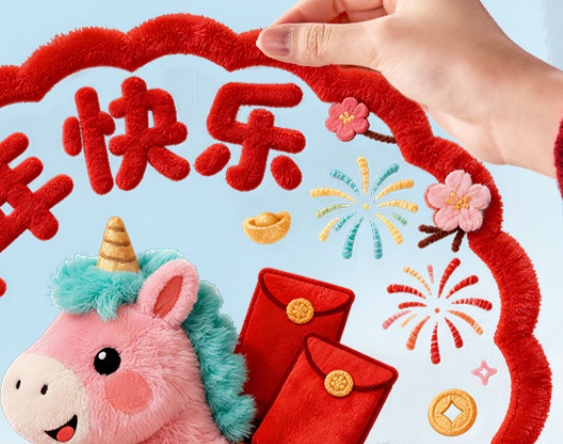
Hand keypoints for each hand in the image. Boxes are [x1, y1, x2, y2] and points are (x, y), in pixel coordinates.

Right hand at [257, 0, 562, 175]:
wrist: (503, 109)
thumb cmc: (454, 63)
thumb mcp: (381, 45)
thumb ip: (323, 44)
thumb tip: (272, 42)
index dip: (298, 18)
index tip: (265, 42)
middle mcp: (407, 3)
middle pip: (342, 16)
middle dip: (309, 41)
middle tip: (274, 64)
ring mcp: (410, 36)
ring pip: (353, 43)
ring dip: (326, 62)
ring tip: (295, 80)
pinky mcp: (412, 68)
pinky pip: (367, 66)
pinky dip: (346, 78)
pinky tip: (326, 90)